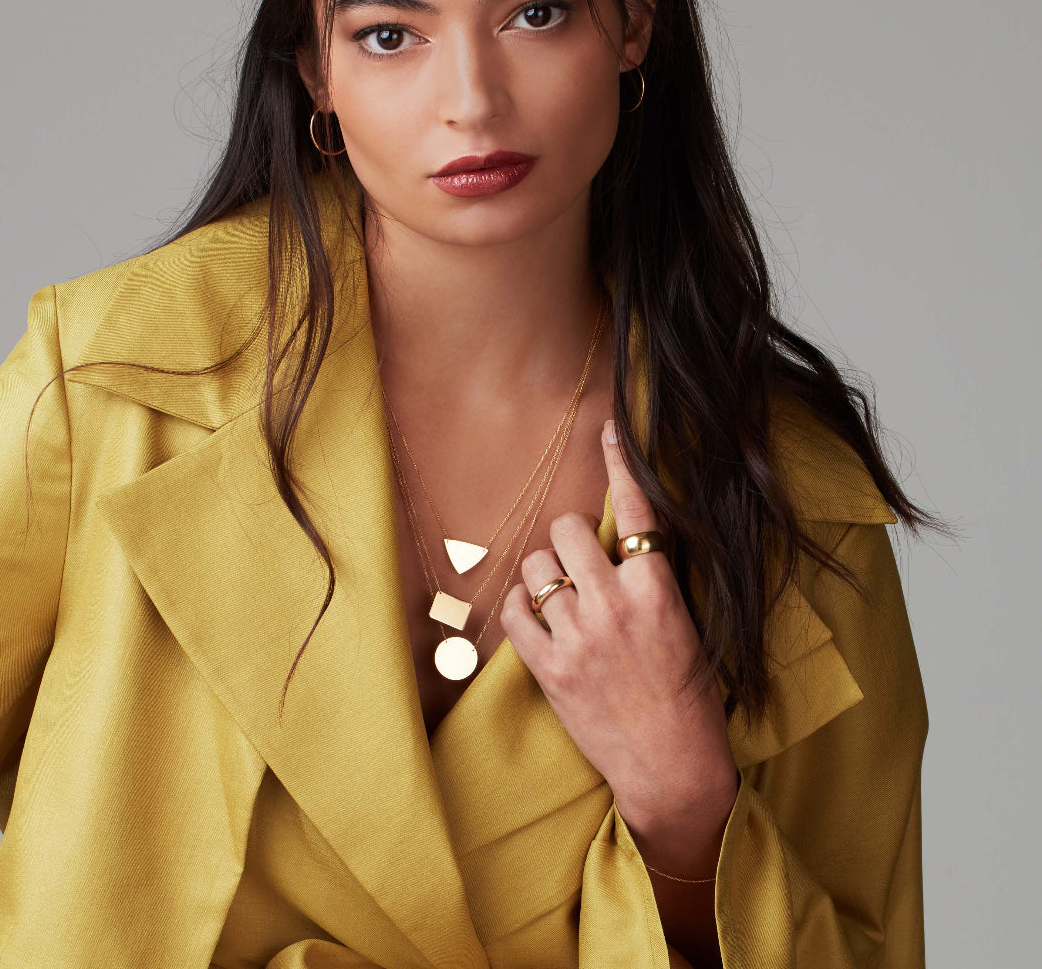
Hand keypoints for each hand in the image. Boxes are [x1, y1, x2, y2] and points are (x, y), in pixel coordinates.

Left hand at [499, 419, 739, 864]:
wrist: (672, 766)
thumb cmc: (686, 695)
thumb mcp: (685, 624)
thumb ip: (651, 579)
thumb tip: (621, 540)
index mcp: (657, 591)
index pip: (637, 512)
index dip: (620, 466)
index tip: (611, 433)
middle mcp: (614, 605)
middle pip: (568, 529)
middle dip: (571, 537)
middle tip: (581, 562)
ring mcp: (578, 636)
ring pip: (537, 565)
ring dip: (545, 572)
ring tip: (562, 597)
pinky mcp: (548, 668)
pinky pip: (513, 611)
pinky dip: (521, 607)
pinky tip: (538, 617)